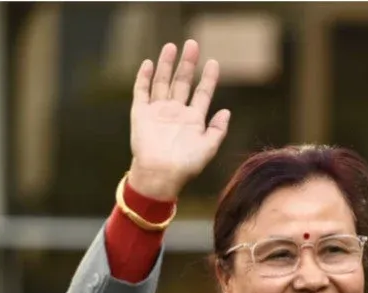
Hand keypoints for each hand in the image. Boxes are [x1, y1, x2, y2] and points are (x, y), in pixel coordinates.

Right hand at [128, 40, 230, 200]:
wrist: (160, 174)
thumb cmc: (186, 165)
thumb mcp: (208, 148)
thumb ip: (218, 129)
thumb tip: (226, 111)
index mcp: (192, 120)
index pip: (202, 93)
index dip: (208, 78)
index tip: (214, 62)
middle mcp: (175, 113)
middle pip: (182, 82)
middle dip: (187, 64)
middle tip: (192, 43)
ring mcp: (157, 112)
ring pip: (162, 83)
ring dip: (166, 65)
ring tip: (171, 46)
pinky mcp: (141, 114)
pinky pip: (141, 92)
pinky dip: (144, 78)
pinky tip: (149, 63)